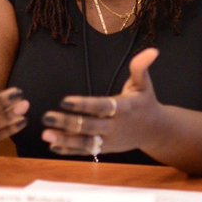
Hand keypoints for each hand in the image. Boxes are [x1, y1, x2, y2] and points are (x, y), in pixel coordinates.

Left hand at [42, 47, 161, 156]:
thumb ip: (140, 67)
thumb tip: (152, 50)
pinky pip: (85, 151)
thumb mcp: (144, 84)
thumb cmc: (145, 103)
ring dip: (65, 139)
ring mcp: (109, 140)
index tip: (65, 101)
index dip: (84, 105)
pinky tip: (52, 145)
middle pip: (89, 126)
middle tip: (47, 117)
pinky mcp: (104, 148)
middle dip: (67, 123)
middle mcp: (115, 126)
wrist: (155, 131)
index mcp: (123, 108)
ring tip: (46, 134)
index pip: (101, 106)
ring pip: (85, 142)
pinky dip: (69, 150)